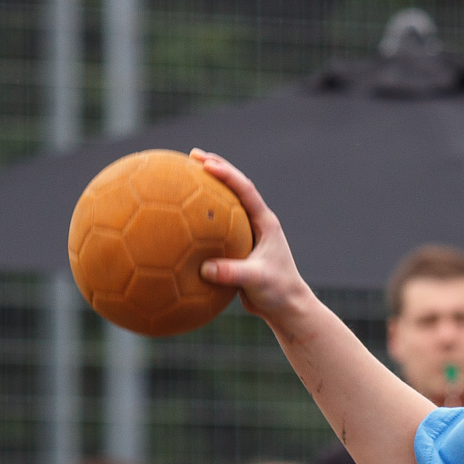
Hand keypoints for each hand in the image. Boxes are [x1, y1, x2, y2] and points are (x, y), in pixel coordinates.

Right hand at [191, 149, 312, 324]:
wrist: (286, 308)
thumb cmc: (278, 291)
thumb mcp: (255, 281)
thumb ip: (231, 274)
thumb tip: (203, 269)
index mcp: (264, 223)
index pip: (245, 190)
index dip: (226, 174)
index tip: (206, 163)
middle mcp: (256, 223)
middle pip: (235, 189)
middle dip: (215, 169)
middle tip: (192, 155)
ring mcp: (246, 234)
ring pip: (224, 206)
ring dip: (206, 191)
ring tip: (183, 176)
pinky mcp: (237, 248)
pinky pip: (214, 229)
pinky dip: (199, 220)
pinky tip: (177, 221)